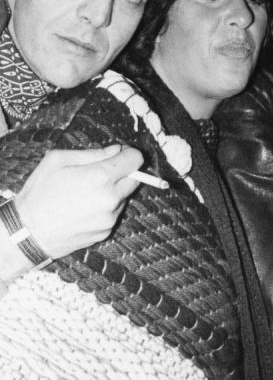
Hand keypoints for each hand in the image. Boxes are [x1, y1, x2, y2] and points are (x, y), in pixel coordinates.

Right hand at [15, 145, 144, 257]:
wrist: (26, 233)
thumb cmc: (39, 193)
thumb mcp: (58, 161)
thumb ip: (92, 153)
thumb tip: (116, 150)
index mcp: (100, 177)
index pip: (135, 159)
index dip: (128, 153)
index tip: (119, 154)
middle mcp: (110, 198)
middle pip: (135, 179)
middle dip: (124, 173)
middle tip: (102, 172)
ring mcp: (110, 217)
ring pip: (124, 197)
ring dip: (114, 192)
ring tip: (87, 193)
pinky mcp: (106, 231)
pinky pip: (114, 213)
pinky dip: (106, 208)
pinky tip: (84, 209)